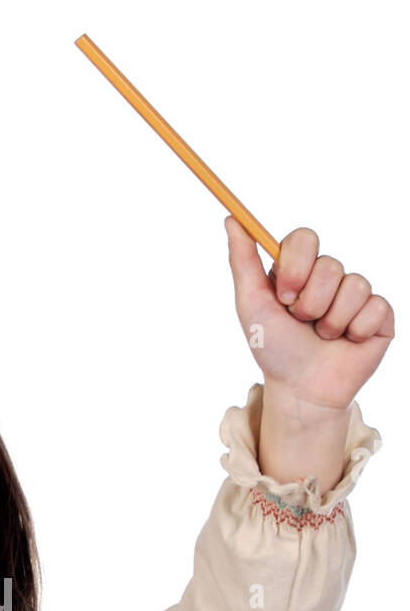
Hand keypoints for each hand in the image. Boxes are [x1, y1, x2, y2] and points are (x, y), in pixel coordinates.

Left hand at [224, 215, 393, 412]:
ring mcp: (356, 294)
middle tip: (302, 323)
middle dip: (311, 302)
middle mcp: (328, 277)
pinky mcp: (379, 314)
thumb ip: (242, 261)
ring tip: (322, 337)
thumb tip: (232, 219)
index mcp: (298, 269)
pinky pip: (376, 307)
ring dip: (331, 320)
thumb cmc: (274, 349)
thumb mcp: (251, 305)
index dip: (297, 265)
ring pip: (354, 286)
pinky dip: (355, 330)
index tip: (285, 296)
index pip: (305, 238)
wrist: (301, 390)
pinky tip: (346, 342)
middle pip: (331, 264)